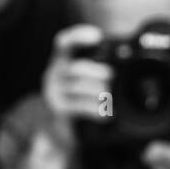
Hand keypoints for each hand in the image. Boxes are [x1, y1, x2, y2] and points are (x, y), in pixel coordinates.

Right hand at [40, 23, 110, 151]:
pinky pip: (79, 106)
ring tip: (110, 98)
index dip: (79, 36)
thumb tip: (117, 69)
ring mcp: (52, 93)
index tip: (97, 37)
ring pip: (78, 87)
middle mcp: (52, 75)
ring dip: (98, 92)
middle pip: (76, 68)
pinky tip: (106, 115)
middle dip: (97, 71)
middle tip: (112, 76)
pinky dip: (95, 110)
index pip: (63, 43)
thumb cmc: (73, 104)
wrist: (55, 133)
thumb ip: (92, 72)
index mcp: (59, 63)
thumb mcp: (79, 84)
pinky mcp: (56, 110)